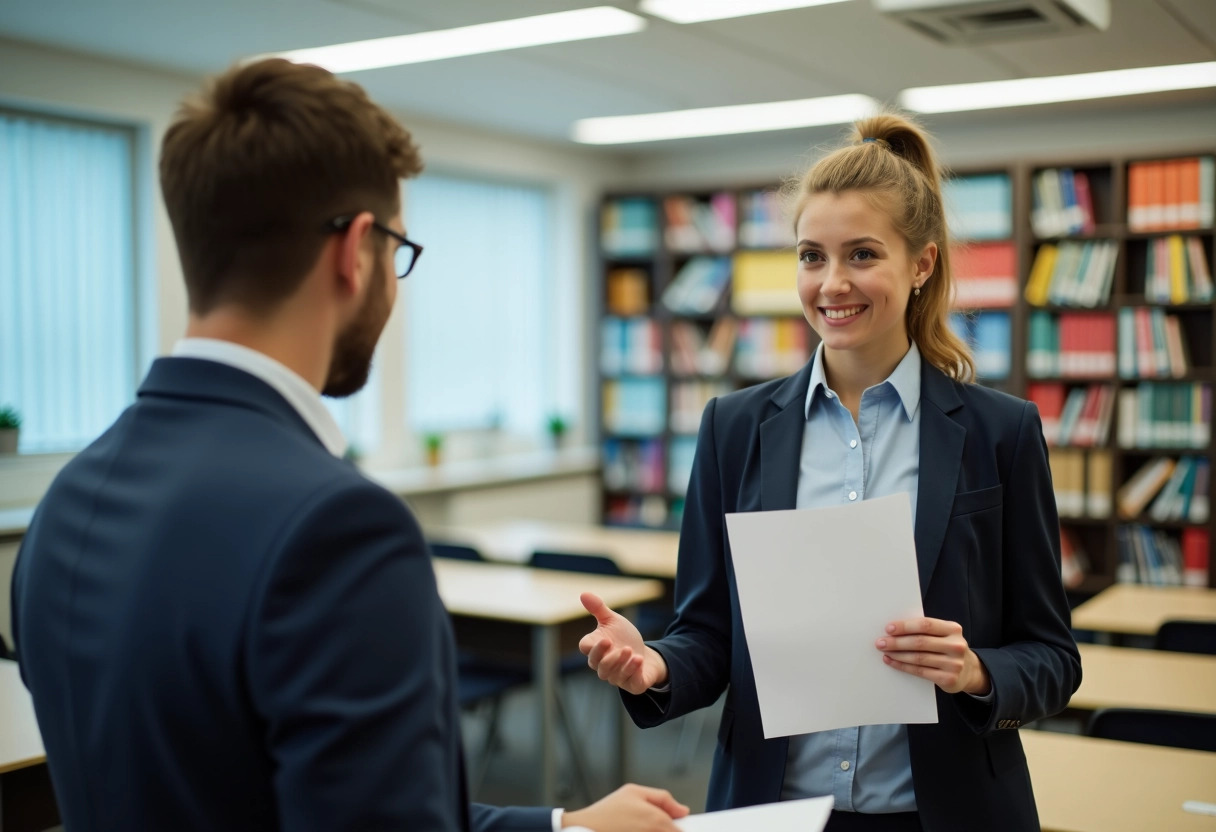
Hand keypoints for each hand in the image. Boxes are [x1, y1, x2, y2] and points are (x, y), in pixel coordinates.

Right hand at [562, 783, 689, 830]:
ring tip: (639, 826)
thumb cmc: (607, 811)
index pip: (681, 830)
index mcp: (656, 820)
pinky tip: (635, 830)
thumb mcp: (633, 791)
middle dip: (670, 830)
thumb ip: (662, 797)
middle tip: (648, 824)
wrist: (585, 828)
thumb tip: (683, 810)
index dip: (681, 827)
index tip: (676, 824)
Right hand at [578, 592, 668, 694]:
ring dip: (622, 664)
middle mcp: (602, 665)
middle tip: (620, 647)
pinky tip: (639, 660)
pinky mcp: (631, 684)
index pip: (586, 649)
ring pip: (612, 675)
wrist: (644, 655)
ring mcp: (616, 677)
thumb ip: (598, 609)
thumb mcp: (613, 620)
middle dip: (608, 658)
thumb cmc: (623, 637)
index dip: (594, 647)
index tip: (605, 639)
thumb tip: (584, 593)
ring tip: (631, 651)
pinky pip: (630, 681)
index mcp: (595, 649)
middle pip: (598, 665)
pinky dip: (633, 671)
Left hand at [876, 617, 990, 694]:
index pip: (925, 625)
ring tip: (884, 651)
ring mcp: (954, 664)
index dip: (905, 626)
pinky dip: (903, 666)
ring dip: (897, 654)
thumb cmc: (948, 647)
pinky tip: (892, 661)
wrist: (969, 671)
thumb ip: (925, 630)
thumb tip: (894, 629)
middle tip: (880, 642)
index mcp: (953, 629)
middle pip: (920, 642)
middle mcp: (955, 646)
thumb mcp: (944, 634)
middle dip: (897, 642)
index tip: (889, 628)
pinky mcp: (948, 679)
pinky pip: (920, 671)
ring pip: (918, 658)